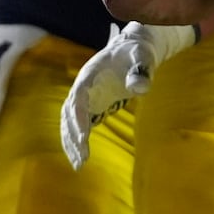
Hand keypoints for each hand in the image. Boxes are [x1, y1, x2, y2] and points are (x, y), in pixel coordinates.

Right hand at [60, 22, 197, 169]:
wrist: (136, 49)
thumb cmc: (139, 52)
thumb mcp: (144, 57)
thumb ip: (141, 71)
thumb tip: (138, 89)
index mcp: (91, 72)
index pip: (79, 96)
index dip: (79, 116)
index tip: (84, 136)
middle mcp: (83, 85)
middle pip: (70, 112)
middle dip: (73, 135)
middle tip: (82, 158)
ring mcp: (85, 96)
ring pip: (70, 121)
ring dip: (71, 142)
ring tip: (79, 164)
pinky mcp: (91, 104)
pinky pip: (79, 124)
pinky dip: (78, 140)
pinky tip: (81, 157)